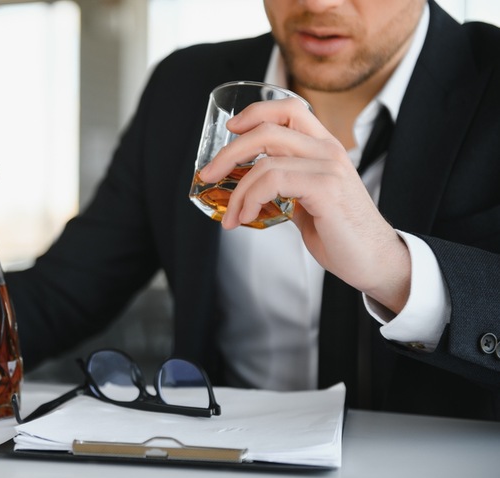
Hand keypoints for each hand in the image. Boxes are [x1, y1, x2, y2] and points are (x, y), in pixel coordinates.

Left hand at [198, 98, 410, 312]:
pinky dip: (251, 198)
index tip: (231, 129)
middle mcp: (328, 150)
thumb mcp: (308, 200)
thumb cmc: (340, 234)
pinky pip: (273, 180)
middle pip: (268, 129)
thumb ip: (285, 185)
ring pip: (265, 159)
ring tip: (231, 216)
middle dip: (229, 152)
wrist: (375, 262)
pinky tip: (247, 217)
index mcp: (324, 148)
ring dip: (237, 190)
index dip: (256, 112)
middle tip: (207, 174)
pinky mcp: (326, 188)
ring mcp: (329, 167)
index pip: (290, 109)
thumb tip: (247, 187)